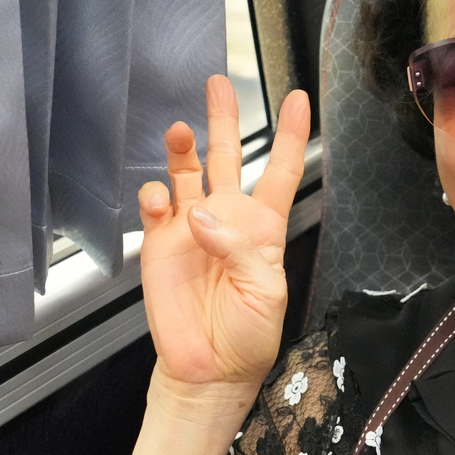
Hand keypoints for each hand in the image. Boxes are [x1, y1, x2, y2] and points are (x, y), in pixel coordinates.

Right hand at [139, 76, 311, 400]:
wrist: (209, 371)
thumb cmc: (248, 337)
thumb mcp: (266, 293)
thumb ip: (240, 250)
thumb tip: (202, 217)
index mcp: (263, 228)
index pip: (279, 170)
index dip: (289, 135)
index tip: (298, 99)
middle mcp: (226, 219)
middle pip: (227, 156)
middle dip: (224, 119)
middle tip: (219, 83)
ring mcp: (190, 229)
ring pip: (186, 172)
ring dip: (183, 148)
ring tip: (183, 129)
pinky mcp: (160, 245)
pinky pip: (156, 206)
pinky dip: (156, 194)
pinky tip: (162, 200)